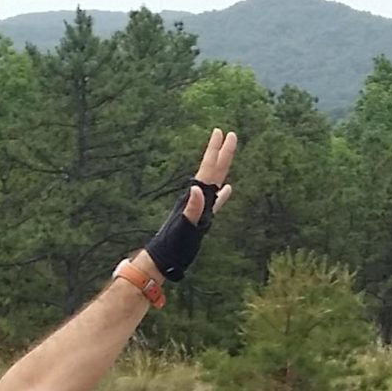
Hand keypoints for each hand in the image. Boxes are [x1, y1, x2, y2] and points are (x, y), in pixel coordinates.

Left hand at [142, 128, 238, 282]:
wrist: (163, 258)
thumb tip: (197, 188)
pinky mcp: (202, 219)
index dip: (216, 151)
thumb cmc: (173, 245)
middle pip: (212, 170)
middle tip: (229, 133)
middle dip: (221, 152)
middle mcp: (197, 199)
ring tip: (227, 155)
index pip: (209, 169)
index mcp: (195, 198)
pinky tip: (227, 189)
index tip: (222, 132)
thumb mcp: (184, 227)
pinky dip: (222, 194)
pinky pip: (215, 202)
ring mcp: (200, 208)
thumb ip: (192, 208)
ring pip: (214, 183)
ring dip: (221, 168)